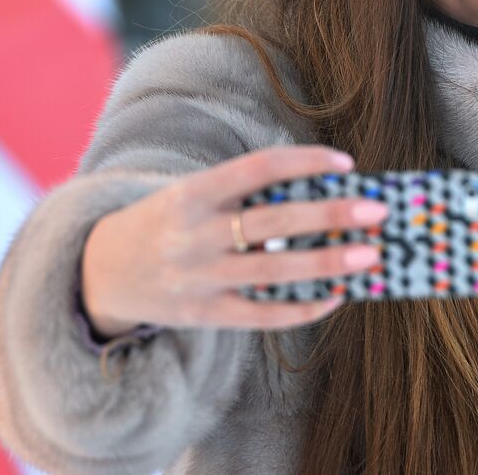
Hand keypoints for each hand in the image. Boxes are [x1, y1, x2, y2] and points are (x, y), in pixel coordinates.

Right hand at [80, 145, 386, 335]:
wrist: (99, 271)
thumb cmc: (167, 221)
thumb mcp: (192, 194)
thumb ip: (245, 193)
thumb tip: (324, 192)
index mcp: (193, 193)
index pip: (258, 168)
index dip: (304, 162)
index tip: (346, 162)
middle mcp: (195, 234)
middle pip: (274, 222)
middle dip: (331, 216)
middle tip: (378, 212)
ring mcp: (199, 278)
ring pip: (275, 272)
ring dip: (329, 264)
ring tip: (371, 256)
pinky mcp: (204, 314)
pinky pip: (262, 316)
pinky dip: (303, 308)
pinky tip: (338, 296)